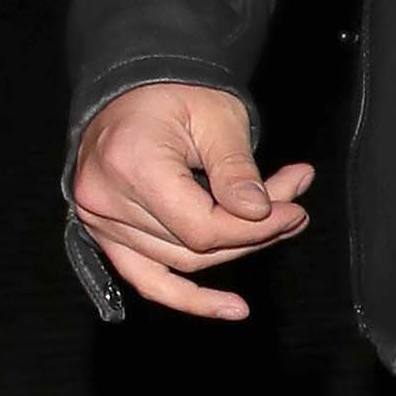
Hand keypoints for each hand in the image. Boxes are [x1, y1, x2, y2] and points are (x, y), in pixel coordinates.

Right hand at [68, 82, 314, 321]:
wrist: (133, 86)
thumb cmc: (178, 92)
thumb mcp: (218, 117)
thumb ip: (236, 169)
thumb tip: (261, 214)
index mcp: (131, 164)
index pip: (201, 226)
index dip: (255, 227)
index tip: (296, 208)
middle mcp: (104, 200)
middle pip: (193, 245)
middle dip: (255, 231)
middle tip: (297, 206)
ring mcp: (98, 222)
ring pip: (179, 262)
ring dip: (235, 249)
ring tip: (282, 224)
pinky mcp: (104, 234)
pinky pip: (146, 278)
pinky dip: (187, 297)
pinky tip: (231, 309)